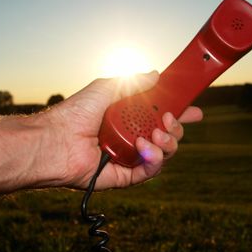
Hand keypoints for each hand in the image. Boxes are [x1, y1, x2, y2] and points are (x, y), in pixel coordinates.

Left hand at [43, 71, 202, 189]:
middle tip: (170, 120)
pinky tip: (144, 148)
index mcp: (128, 119)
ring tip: (155, 134)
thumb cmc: (76, 112)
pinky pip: (150, 172)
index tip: (195, 111)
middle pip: (168, 136)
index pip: (161, 117)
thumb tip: (156, 74)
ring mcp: (129, 158)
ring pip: (164, 154)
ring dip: (168, 143)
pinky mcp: (124, 176)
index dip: (180, 115)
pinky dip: (154, 160)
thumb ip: (134, 81)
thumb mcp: (107, 87)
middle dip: (176, 129)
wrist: (55, 139)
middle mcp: (131, 138)